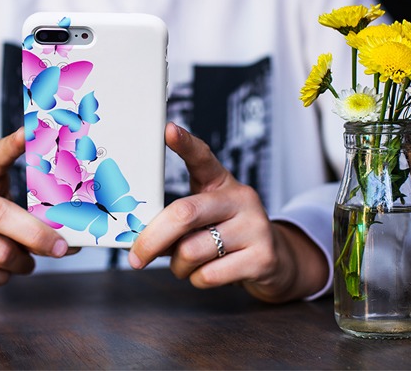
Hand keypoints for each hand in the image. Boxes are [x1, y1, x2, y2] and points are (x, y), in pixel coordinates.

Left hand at [128, 123, 327, 301]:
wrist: (274, 261)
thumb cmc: (226, 235)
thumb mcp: (204, 217)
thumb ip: (177, 220)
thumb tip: (137, 237)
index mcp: (220, 182)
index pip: (202, 157)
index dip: (184, 143)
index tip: (167, 129)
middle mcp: (240, 198)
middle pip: (184, 213)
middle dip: (152, 239)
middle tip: (135, 257)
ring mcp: (255, 226)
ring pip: (192, 251)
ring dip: (178, 266)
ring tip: (187, 264)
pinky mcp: (262, 257)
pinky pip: (209, 274)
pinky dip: (197, 280)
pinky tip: (207, 273)